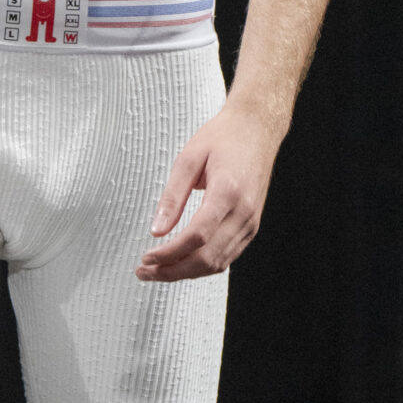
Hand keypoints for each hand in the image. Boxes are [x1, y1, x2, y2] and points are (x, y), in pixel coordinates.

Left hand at [137, 102, 277, 282]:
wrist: (257, 129)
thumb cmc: (224, 137)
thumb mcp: (188, 159)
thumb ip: (172, 197)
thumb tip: (156, 230)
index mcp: (228, 192)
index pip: (197, 236)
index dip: (169, 254)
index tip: (147, 258)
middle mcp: (244, 212)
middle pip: (207, 258)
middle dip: (172, 271)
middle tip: (144, 271)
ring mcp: (250, 222)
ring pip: (217, 264)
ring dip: (185, 273)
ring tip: (157, 271)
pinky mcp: (251, 226)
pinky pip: (227, 257)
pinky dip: (202, 266)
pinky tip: (181, 263)